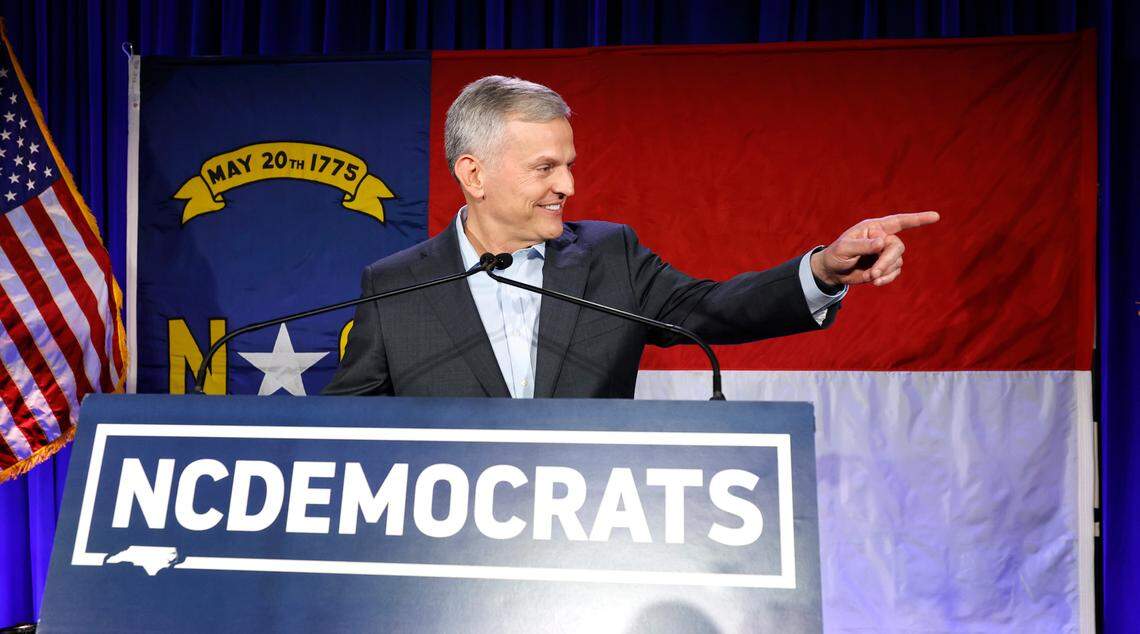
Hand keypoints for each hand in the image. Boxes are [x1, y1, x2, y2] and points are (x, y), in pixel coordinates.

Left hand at [810, 211, 939, 286]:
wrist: (833, 271)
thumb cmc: (836, 255)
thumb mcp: (844, 249)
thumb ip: (862, 245)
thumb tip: (882, 242)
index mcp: (873, 228)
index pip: (898, 222)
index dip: (917, 219)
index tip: (935, 217)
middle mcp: (882, 238)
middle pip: (897, 247)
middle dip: (887, 261)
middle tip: (874, 274)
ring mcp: (885, 253)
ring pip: (897, 261)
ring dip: (884, 271)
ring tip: (869, 277)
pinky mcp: (886, 266)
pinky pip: (895, 272)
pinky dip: (886, 278)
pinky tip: (874, 281)